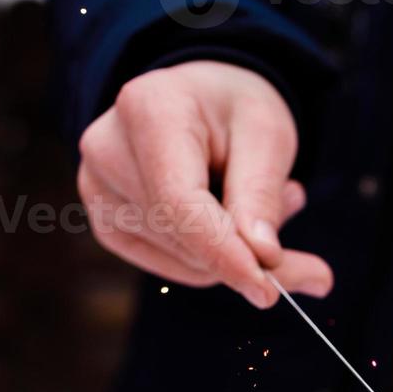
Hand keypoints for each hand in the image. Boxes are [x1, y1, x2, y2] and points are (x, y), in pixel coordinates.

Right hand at [77, 61, 333, 308]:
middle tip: (294, 207)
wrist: (201, 99)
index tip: (268, 292)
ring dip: (236, 250)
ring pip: (183, 260)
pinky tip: (228, 216)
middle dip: (248, 251)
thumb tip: (263, 260)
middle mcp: (107, 149)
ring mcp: (97, 189)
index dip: (224, 254)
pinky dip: (213, 257)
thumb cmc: (236, 110)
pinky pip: (172, 267)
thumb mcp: (266, 135)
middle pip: (183, 237)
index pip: (180, 204)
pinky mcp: (107, 223)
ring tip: (255, 199)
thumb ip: (261, 196)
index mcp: (148, 110)